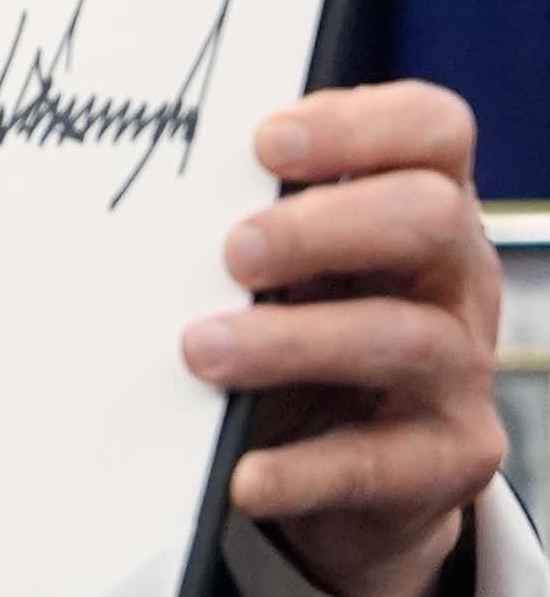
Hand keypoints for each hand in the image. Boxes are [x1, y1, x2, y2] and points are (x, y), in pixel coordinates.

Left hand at [183, 81, 505, 596]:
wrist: (349, 458)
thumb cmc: (303, 315)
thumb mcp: (287, 256)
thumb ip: (245, 208)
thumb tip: (138, 177)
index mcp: (418, 199)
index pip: (432, 129)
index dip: (360, 124)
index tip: (266, 140)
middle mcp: (453, 276)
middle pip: (428, 217)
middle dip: (323, 227)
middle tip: (233, 251)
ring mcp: (458, 369)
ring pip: (401, 339)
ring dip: (292, 342)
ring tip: (201, 350)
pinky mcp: (444, 460)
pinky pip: (379, 465)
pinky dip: (303, 469)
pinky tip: (244, 473)